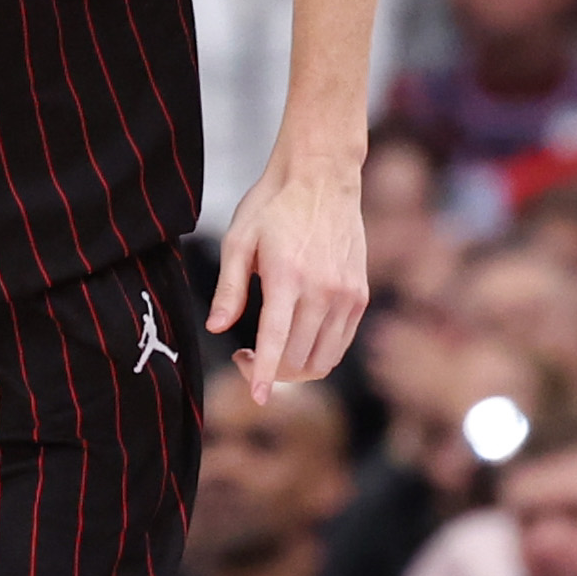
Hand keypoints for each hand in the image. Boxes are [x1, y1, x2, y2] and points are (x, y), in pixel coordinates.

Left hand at [208, 153, 367, 388]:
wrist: (323, 177)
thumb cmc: (274, 205)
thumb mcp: (239, 239)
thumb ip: (228, 288)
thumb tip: (217, 328)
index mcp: (288, 276)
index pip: (277, 340)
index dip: (265, 374)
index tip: (258, 398)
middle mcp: (323, 290)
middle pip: (299, 359)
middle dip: (271, 370)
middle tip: (244, 357)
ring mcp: (346, 294)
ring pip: (323, 359)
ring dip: (294, 368)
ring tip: (271, 351)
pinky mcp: (359, 295)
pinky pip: (340, 344)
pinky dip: (317, 354)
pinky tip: (296, 338)